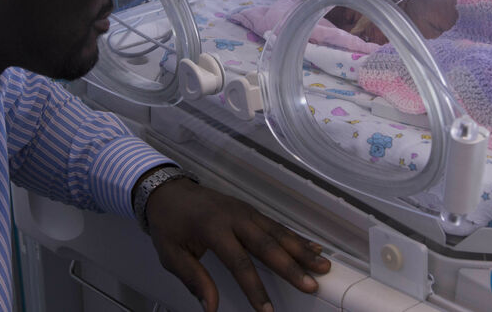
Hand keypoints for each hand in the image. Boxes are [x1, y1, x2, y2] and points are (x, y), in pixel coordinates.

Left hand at [145, 178, 330, 310]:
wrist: (167, 191)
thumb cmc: (169, 224)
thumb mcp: (171, 254)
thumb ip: (194, 279)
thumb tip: (211, 308)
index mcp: (213, 229)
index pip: (239, 263)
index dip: (255, 288)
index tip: (266, 310)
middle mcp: (234, 218)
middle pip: (267, 245)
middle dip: (291, 267)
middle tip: (311, 285)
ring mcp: (245, 212)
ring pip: (278, 233)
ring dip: (301, 250)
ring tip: (323, 267)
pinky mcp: (250, 211)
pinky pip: (276, 225)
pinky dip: (296, 237)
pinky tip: (314, 247)